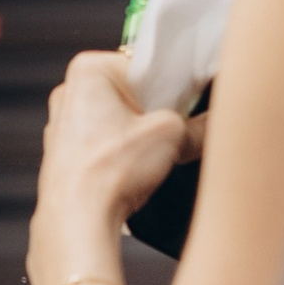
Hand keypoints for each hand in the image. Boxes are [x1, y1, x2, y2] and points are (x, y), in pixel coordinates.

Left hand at [25, 50, 193, 284]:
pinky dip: (123, 154)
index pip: (148, 64)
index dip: (175, 85)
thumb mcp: (172, 135)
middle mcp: (69, 91)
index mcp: (90, 69)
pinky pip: (107, 144)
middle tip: (174, 131)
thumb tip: (220, 121)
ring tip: (152, 156)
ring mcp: (63, 124)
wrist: (78, 220)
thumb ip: (202, 122)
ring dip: (142, 136)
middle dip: (158, 112)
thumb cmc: (111, 170)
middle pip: (134, 92)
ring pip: (121, 120)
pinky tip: (133, 172)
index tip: (190, 104)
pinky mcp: (65, 154)